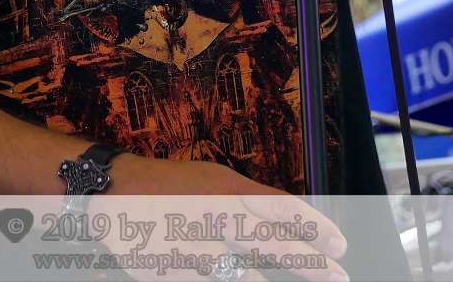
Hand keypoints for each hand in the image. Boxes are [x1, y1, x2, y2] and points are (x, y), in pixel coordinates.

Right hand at [82, 156, 348, 281]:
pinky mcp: (173, 269)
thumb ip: (248, 203)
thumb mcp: (213, 181)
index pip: (279, 206)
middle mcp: (214, 212)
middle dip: (309, 262)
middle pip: (270, 239)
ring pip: (241, 272)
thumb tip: (288, 223)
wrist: (112, 188)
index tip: (340, 245)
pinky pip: (211, 280)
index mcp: (226, 186)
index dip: (313, 226)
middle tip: (339, 275)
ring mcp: (193, 243)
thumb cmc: (171, 186)